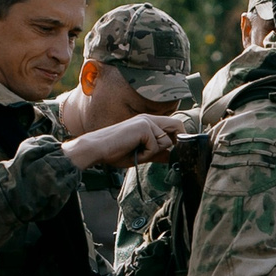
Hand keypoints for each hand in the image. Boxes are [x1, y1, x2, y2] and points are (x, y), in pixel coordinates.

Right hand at [65, 112, 182, 170]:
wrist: (96, 149)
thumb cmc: (115, 152)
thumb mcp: (142, 153)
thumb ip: (157, 153)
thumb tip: (173, 156)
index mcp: (147, 122)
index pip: (174, 125)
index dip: (179, 137)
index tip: (174, 151)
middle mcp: (148, 119)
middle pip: (177, 125)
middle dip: (174, 143)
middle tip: (157, 153)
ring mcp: (146, 122)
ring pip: (166, 142)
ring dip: (153, 153)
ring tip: (136, 153)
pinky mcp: (143, 128)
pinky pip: (155, 147)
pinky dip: (145, 155)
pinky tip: (132, 152)